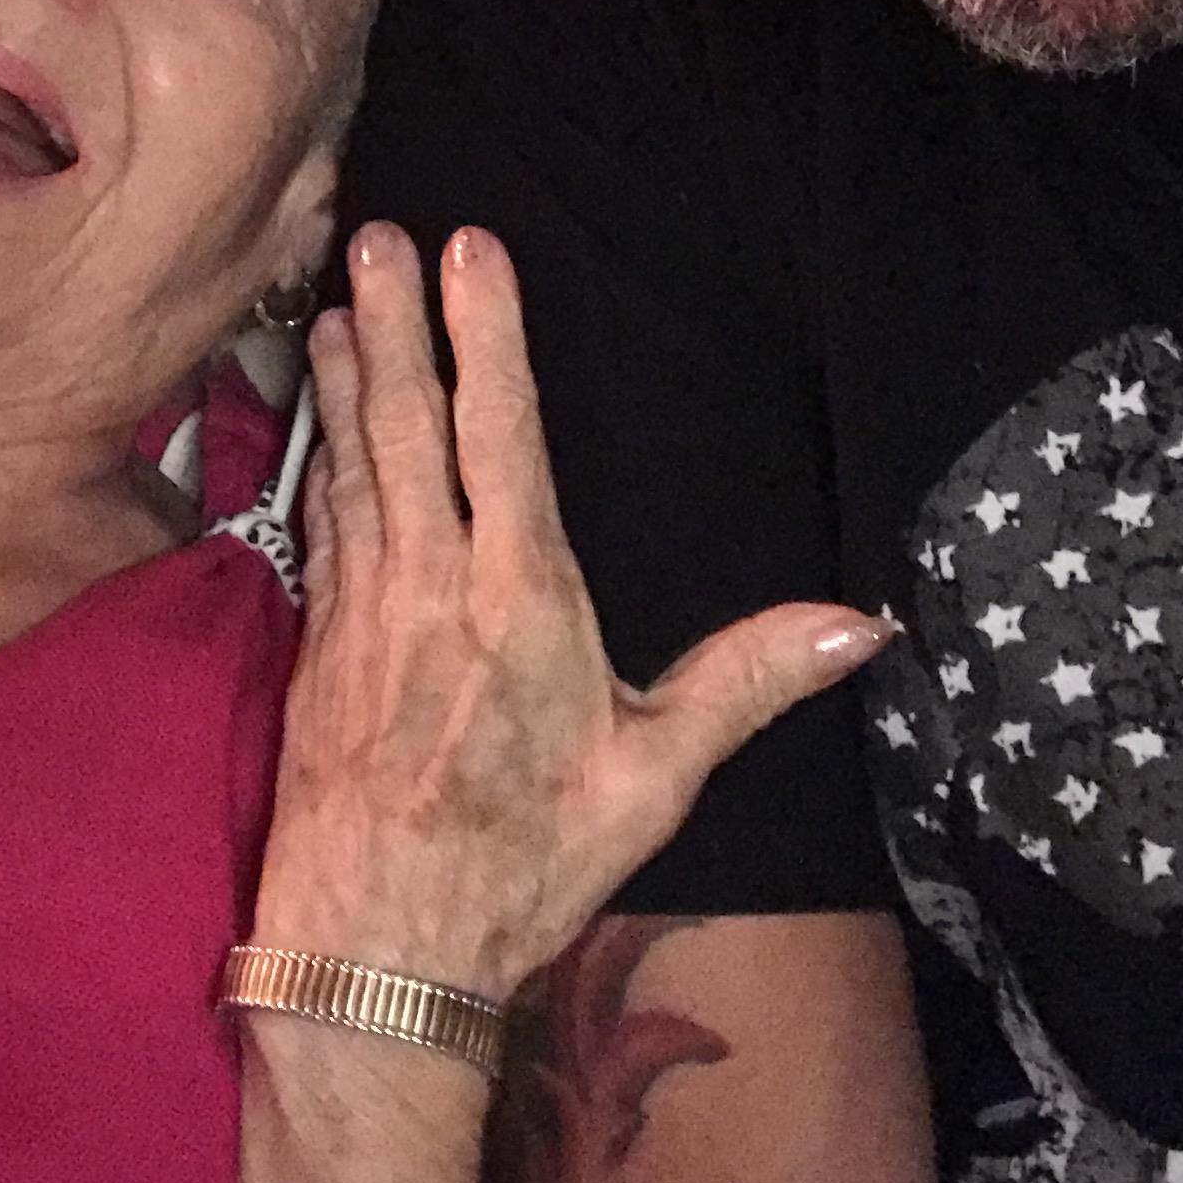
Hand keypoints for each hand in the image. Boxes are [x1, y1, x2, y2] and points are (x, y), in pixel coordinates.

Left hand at [253, 223, 891, 1003]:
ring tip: (342, 290)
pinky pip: (321, 519)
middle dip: (399, 319)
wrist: (378, 956)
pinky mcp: (319, 645)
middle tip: (377, 227)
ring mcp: (363, 610)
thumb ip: (748, 683)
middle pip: (410, 422)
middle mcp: (430, 586)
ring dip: (349, 371)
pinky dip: (319, 450)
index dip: (488, 334)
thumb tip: (865, 623)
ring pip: (355, 459)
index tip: (473, 248)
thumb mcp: (655, 780)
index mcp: (519, 599)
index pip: (501, 435)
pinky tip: (317, 410)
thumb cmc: (525, 869)